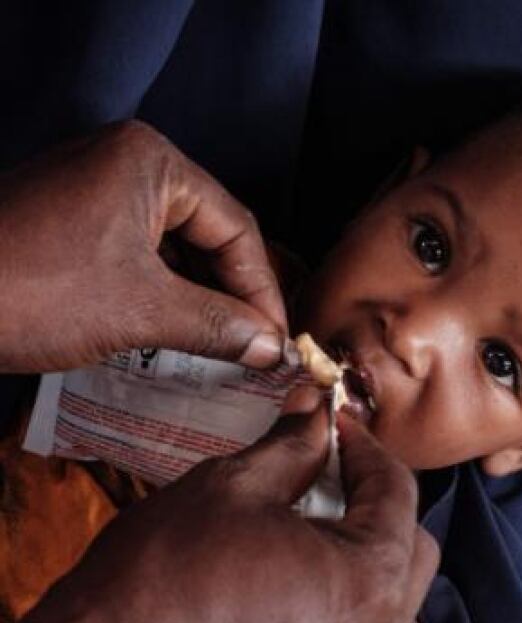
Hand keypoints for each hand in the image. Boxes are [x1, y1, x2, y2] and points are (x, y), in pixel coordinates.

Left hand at [0, 120, 285, 372]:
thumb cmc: (32, 290)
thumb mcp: (141, 310)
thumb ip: (218, 324)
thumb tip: (273, 347)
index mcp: (152, 163)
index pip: (236, 228)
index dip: (264, 291)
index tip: (278, 342)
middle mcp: (128, 164)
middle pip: (210, 236)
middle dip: (234, 296)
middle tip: (258, 348)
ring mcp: (98, 191)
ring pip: (177, 250)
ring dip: (202, 301)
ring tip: (226, 349)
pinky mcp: (77, 222)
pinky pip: (142, 257)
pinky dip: (165, 297)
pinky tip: (180, 335)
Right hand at [17, 398, 438, 622]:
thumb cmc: (165, 572)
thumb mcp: (235, 486)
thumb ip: (295, 446)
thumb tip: (316, 412)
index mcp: (368, 581)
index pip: (397, 494)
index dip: (367, 450)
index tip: (338, 431)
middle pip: (412, 554)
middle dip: (378, 506)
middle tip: (333, 478)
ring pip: (401, 619)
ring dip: (378, 574)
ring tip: (332, 545)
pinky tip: (315, 621)